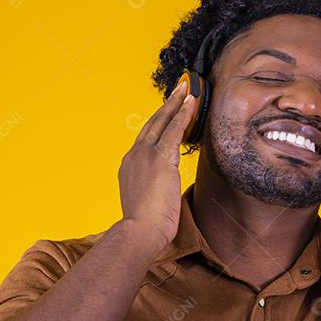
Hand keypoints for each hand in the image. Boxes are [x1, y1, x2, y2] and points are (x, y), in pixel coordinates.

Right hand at [119, 79, 197, 252]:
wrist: (140, 232)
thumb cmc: (145, 226)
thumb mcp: (146, 203)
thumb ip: (152, 189)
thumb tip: (162, 191)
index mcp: (129, 166)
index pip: (146, 139)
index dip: (158, 123)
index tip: (166, 112)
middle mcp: (134, 155)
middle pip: (152, 123)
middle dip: (166, 105)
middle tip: (178, 89)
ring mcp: (145, 155)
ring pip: (162, 121)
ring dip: (175, 103)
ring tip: (187, 88)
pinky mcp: (160, 158)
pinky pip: (173, 129)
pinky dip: (183, 113)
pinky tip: (191, 102)